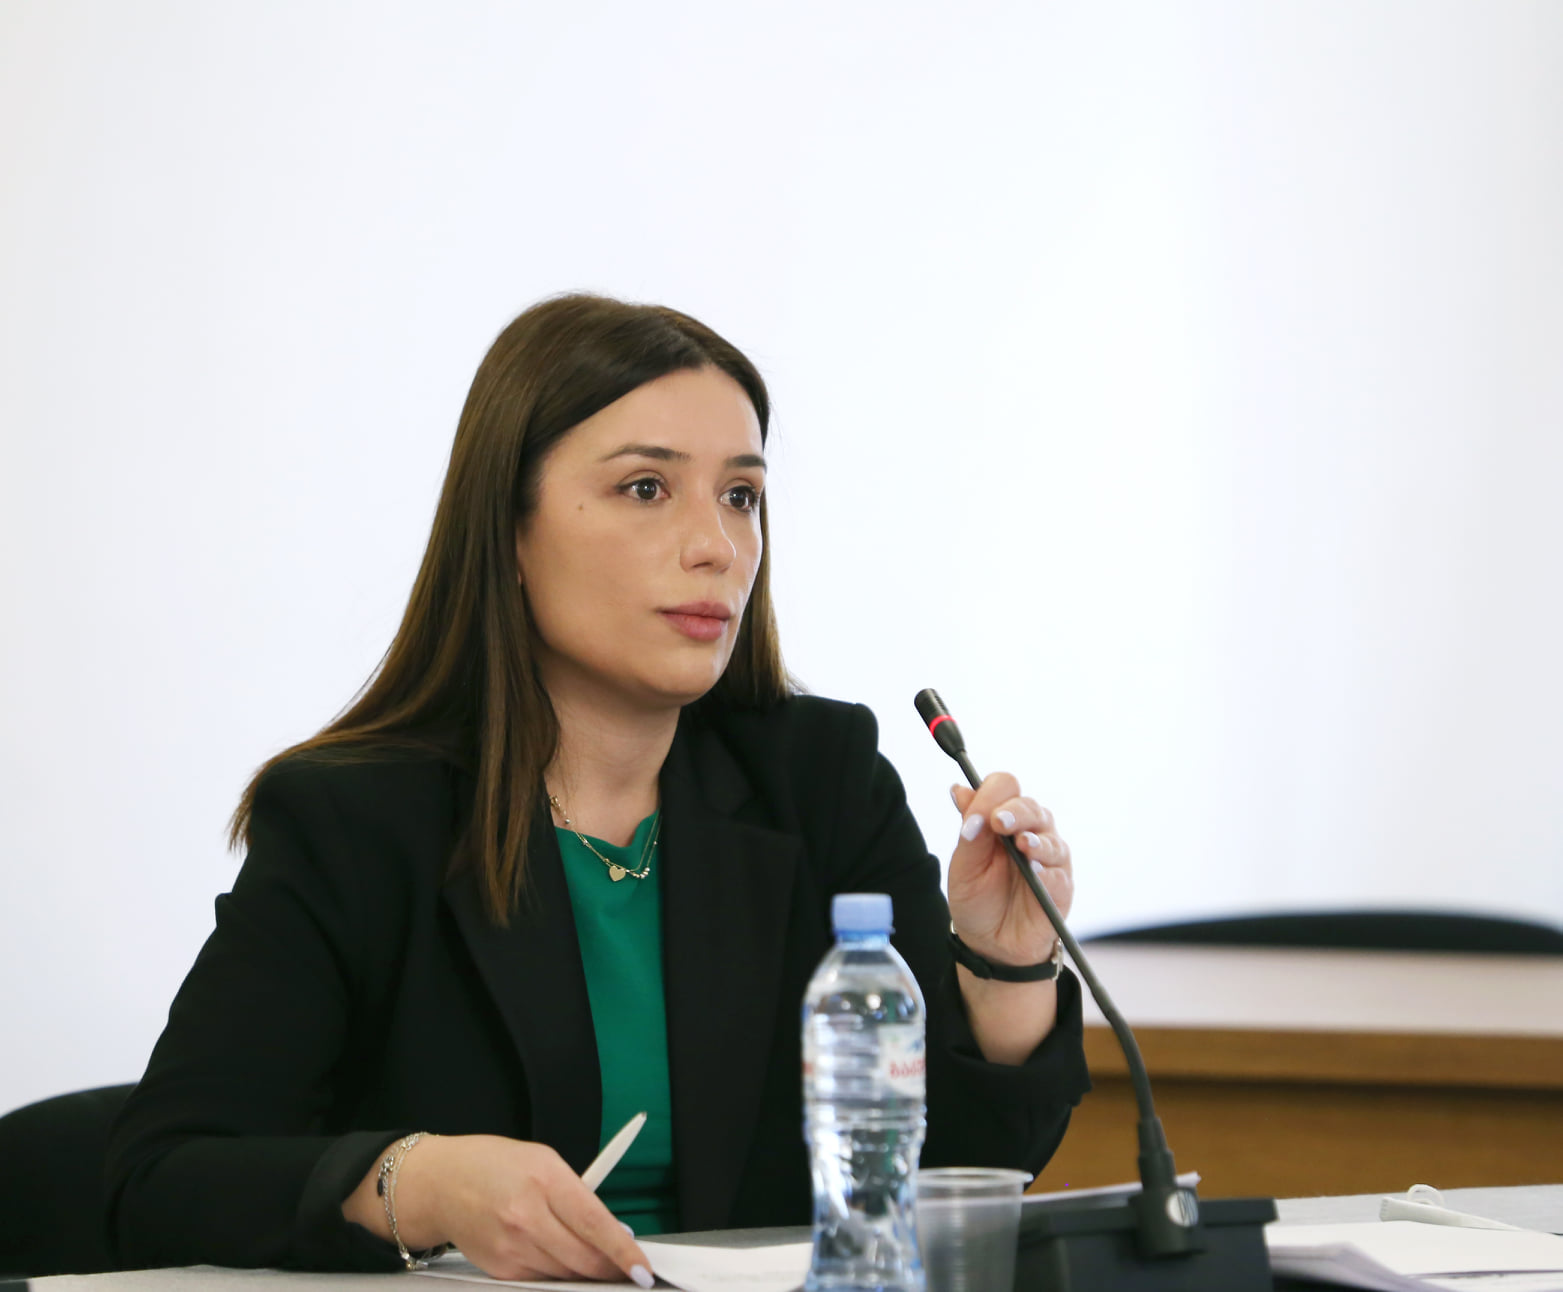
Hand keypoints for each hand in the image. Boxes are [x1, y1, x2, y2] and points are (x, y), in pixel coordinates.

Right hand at [343, 1134, 654, 1286]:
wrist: (440, 1184)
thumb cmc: (495, 1165)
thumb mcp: (544, 1161)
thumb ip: (580, 1195)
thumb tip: (614, 1233)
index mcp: (544, 1179)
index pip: (595, 1224)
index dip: (623, 1252)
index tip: (644, 1268)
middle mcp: (526, 1216)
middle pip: (583, 1259)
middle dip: (611, 1268)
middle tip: (628, 1268)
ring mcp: (510, 1247)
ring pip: (565, 1274)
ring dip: (585, 1271)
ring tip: (592, 1257)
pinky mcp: (499, 1269)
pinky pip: (541, 1280)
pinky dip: (557, 1273)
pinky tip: (556, 1255)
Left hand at [946, 773, 1072, 967]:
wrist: (989, 943)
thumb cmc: (977, 898)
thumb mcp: (964, 865)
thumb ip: (969, 829)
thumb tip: (958, 789)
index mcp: (1003, 820)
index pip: (1005, 788)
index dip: (991, 794)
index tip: (977, 814)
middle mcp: (1030, 832)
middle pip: (1031, 808)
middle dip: (1015, 812)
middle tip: (998, 822)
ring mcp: (1049, 858)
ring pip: (1051, 838)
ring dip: (1036, 840)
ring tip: (1023, 846)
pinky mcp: (1062, 886)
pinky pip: (1060, 875)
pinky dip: (1049, 873)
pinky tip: (1037, 873)